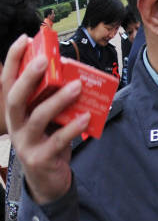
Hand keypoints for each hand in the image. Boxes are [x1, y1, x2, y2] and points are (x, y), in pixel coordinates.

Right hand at [2, 36, 89, 204]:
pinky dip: (73, 127)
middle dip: (29, 77)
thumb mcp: (49, 120)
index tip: (24, 38)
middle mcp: (15, 126)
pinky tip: (86, 116)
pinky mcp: (41, 158)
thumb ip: (54, 101)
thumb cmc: (50, 143)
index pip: (8, 83)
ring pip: (37, 117)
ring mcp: (26, 143)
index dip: (13, 60)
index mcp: (15, 113)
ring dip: (57, 100)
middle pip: (15, 98)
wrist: (49, 182)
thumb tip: (74, 76)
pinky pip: (58, 140)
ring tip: (77, 86)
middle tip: (46, 60)